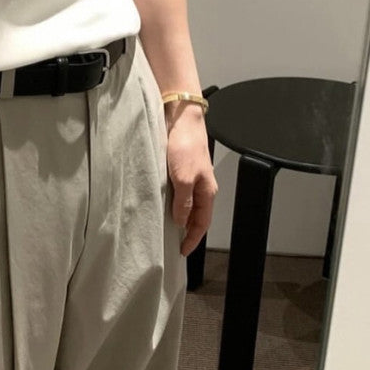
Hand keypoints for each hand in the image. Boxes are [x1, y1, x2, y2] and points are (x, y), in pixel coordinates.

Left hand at [165, 108, 218, 256]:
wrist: (180, 118)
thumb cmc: (185, 144)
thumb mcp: (184, 178)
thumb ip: (183, 201)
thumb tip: (181, 221)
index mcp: (207, 191)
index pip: (202, 223)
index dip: (193, 239)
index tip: (183, 251)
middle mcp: (201, 186)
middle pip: (196, 215)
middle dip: (187, 231)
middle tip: (174, 244)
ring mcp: (190, 177)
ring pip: (186, 204)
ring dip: (179, 217)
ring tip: (166, 228)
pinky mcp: (179, 168)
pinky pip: (177, 192)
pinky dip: (172, 202)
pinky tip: (161, 205)